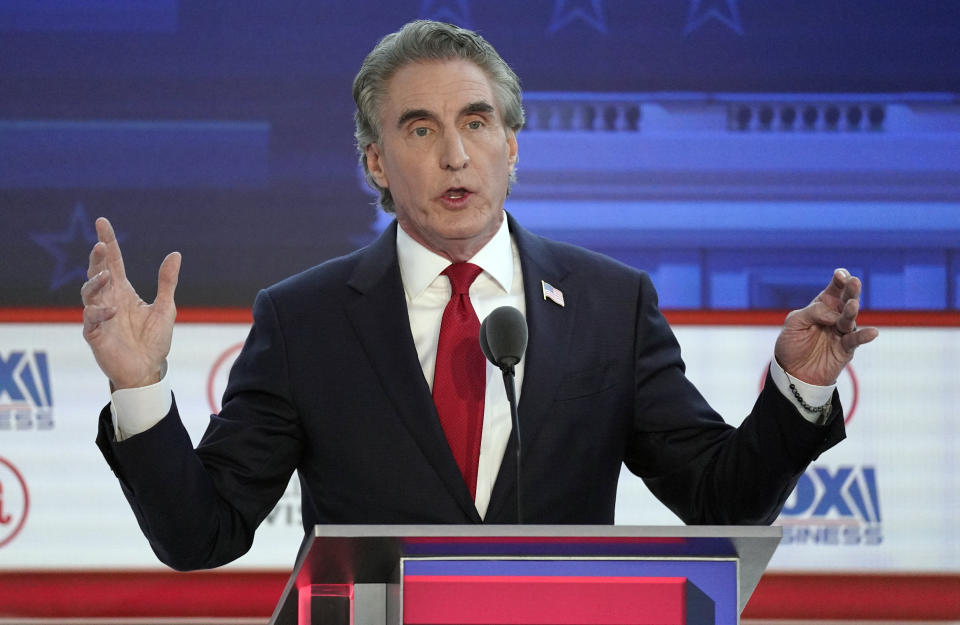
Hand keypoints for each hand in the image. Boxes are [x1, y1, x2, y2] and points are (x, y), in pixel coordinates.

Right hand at [81, 217, 181, 388]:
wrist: (147, 370)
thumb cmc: (153, 340)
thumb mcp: (165, 308)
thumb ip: (167, 282)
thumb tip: (175, 254)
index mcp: (123, 291)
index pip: (113, 262)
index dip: (108, 242)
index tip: (102, 222)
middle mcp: (108, 300)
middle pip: (97, 272)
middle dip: (96, 258)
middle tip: (100, 245)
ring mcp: (99, 316)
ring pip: (88, 293)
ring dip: (95, 282)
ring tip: (106, 275)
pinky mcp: (95, 334)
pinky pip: (91, 319)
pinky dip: (99, 312)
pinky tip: (111, 310)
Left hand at [774, 268, 877, 385]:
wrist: (792, 372)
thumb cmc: (791, 345)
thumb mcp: (794, 324)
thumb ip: (811, 313)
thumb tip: (832, 313)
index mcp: (821, 306)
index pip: (833, 290)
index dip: (838, 281)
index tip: (840, 274)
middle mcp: (834, 317)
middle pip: (845, 300)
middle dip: (850, 290)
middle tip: (854, 281)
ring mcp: (842, 332)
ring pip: (849, 318)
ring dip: (851, 311)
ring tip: (853, 305)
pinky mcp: (846, 348)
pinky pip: (856, 340)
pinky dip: (864, 336)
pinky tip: (873, 332)